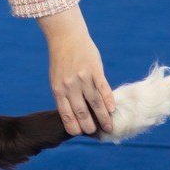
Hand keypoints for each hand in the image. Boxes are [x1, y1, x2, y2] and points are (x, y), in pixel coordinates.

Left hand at [40, 6, 114, 134]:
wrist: (66, 36)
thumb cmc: (61, 59)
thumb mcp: (57, 78)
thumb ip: (65, 94)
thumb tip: (74, 115)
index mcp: (58, 89)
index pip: (66, 115)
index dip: (74, 127)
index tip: (81, 134)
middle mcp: (70, 86)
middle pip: (82, 112)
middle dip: (90, 126)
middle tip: (97, 133)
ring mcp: (83, 78)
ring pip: (95, 103)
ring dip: (103, 117)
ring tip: (109, 126)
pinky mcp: (95, 70)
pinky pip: (104, 89)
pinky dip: (108, 101)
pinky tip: (112, 109)